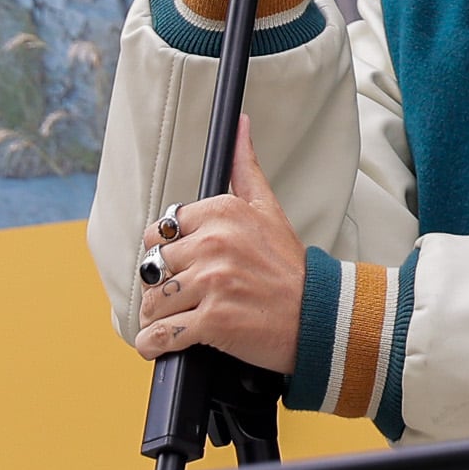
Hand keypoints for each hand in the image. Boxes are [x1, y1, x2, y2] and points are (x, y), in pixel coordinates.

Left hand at [133, 120, 307, 373]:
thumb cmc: (288, 265)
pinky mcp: (212, 321)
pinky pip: (159, 336)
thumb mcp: (269, 208)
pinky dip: (155, 346)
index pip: (157, 232)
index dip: (169, 253)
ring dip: (159, 319)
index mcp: (222, 212)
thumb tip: (240, 123)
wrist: (318, 314)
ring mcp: (213, 282)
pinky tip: (167, 344)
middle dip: (163, 287)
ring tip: (182, 320)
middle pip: (151, 269)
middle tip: (188, 296)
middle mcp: (215, 243)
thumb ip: (245, 168)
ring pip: (151, 304)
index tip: (188, 265)